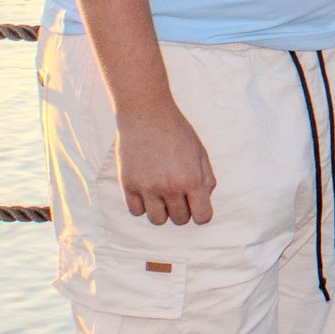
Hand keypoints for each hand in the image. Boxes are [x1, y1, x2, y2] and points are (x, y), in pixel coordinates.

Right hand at [117, 98, 216, 225]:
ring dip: (162, 210)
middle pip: (180, 220)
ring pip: (158, 220)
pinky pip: (136, 211)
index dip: (202, 212)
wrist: (146, 113)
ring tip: (161, 193)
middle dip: (183, 209)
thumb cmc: (176, 131)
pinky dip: (142, 205)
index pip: (202, 217)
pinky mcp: (128, 185)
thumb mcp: (199, 152)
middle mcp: (170, 187)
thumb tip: (204, 200)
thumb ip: (206, 178)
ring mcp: (147, 188)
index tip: (197, 203)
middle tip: (178, 191)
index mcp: (191, 180)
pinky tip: (146, 190)